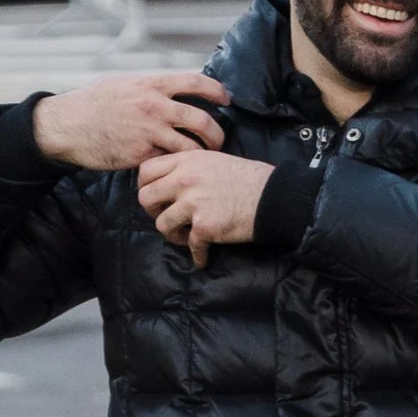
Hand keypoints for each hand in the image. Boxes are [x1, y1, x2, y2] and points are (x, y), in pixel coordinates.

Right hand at [32, 68, 228, 171]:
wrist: (69, 125)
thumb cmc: (94, 103)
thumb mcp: (124, 84)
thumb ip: (150, 87)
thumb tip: (172, 88)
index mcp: (152, 85)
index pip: (195, 82)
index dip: (216, 90)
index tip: (226, 99)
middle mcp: (154, 106)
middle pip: (201, 120)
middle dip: (217, 134)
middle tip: (220, 141)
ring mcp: (149, 132)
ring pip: (190, 147)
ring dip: (202, 156)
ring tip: (203, 161)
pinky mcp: (141, 154)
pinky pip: (168, 162)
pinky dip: (175, 167)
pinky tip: (179, 170)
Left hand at [135, 146, 274, 267]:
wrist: (272, 197)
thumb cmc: (248, 178)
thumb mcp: (213, 160)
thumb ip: (189, 167)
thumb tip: (169, 181)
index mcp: (186, 161)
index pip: (146, 170)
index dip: (145, 185)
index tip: (157, 196)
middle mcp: (185, 180)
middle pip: (145, 198)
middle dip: (154, 211)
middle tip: (168, 216)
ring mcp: (193, 203)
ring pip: (162, 225)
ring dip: (173, 235)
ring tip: (186, 237)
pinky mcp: (204, 226)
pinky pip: (190, 246)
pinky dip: (198, 255)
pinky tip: (203, 256)